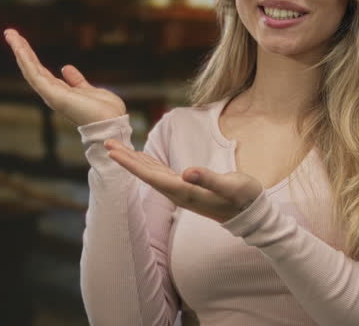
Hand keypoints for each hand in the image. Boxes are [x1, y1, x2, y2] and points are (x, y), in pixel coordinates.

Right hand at [4, 28, 125, 125]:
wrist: (111, 122)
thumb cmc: (104, 110)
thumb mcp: (88, 90)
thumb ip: (76, 80)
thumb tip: (66, 68)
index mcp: (60, 91)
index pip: (40, 70)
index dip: (30, 55)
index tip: (21, 40)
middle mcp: (52, 93)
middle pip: (32, 68)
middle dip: (21, 49)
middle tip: (9, 32)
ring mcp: (51, 94)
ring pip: (30, 69)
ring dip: (20, 51)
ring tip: (10, 33)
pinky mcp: (53, 95)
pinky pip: (35, 75)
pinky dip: (26, 61)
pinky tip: (19, 48)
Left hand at [104, 139, 263, 222]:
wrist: (251, 214)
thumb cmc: (243, 198)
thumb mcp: (230, 186)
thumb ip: (209, 179)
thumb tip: (187, 172)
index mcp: (185, 191)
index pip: (151, 176)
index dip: (131, 164)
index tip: (113, 152)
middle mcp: (179, 192)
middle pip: (145, 174)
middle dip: (126, 159)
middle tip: (106, 143)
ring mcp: (182, 191)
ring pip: (151, 173)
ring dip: (134, 161)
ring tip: (118, 148)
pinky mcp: (188, 187)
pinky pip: (162, 174)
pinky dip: (149, 164)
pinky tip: (142, 158)